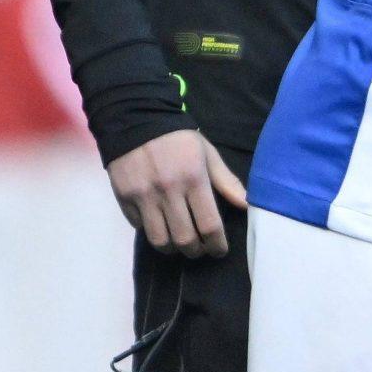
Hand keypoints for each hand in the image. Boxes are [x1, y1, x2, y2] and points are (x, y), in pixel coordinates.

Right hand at [108, 127, 247, 257]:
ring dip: (173, 249)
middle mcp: (168, 191)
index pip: (209, 224)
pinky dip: (152, 232)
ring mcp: (144, 197)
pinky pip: (140, 228)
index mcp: (194, 179)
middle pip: (184, 239)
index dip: (217, 244)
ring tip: (181, 245)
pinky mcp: (124, 199)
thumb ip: (226, 181)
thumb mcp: (207, 154)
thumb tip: (247, 204)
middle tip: (201, 250)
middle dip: (196, 251)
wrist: (136, 121)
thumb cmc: (179, 140)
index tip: (220, 250)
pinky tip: (161, 226)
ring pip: (159, 240)